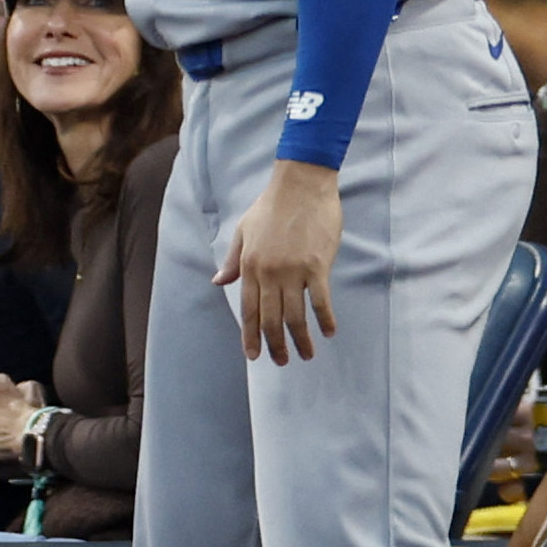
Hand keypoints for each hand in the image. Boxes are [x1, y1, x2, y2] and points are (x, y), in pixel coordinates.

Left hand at [215, 159, 341, 364]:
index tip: (253, 355)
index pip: (248, 309)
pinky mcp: (317, 265)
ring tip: (305, 356)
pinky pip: (320, 300)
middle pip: (270, 318)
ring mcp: (293, 270)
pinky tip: (329, 332)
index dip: (250, 334)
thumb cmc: (271, 205)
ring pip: (295, 316)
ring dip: (300, 340)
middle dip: (275, 344)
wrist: (300, 184)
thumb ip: (233, 260)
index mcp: (249, 265)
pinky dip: (324, 319)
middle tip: (281, 362)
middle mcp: (268, 272)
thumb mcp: (244, 231)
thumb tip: (218, 282)